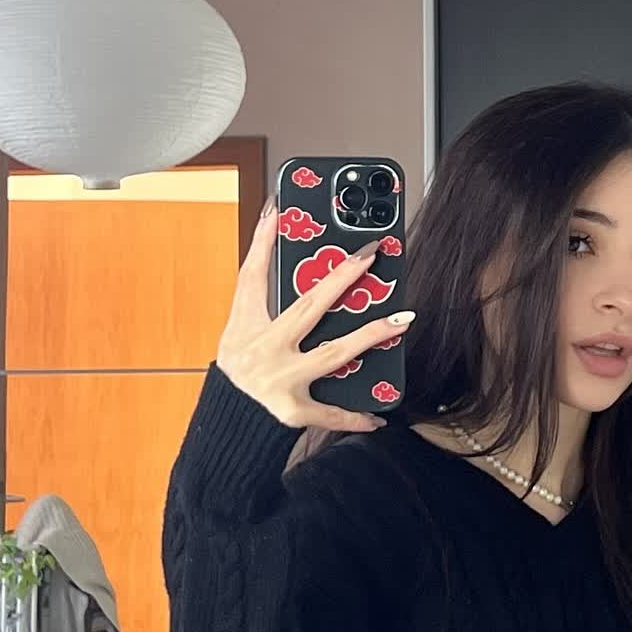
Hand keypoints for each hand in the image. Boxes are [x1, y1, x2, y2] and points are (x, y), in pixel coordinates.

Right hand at [216, 201, 415, 432]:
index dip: (263, 243)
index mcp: (246, 327)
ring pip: (333, 353)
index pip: (252, 278)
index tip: (278, 211)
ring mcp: (279, 381)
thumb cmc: (244, 367)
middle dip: (340, 278)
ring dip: (370, 335)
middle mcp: (262, 351)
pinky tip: (378, 414)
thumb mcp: (241, 331)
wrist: (229, 420)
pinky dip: (354, 415)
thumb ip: (266, 299)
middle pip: (308, 307)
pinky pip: (331, 412)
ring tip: (402, 320)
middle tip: (370, 255)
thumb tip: (293, 252)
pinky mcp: (293, 411)